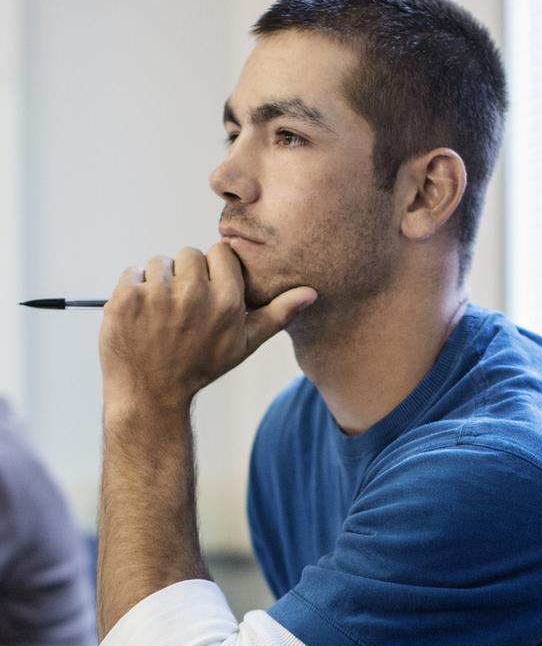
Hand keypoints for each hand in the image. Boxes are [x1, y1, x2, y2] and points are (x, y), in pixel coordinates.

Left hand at [99, 243, 315, 411]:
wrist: (151, 393)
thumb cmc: (201, 367)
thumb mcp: (244, 343)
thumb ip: (277, 314)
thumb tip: (310, 293)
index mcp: (227, 302)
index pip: (221, 253)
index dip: (214, 270)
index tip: (208, 292)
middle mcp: (194, 294)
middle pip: (189, 254)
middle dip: (185, 275)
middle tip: (182, 309)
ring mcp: (158, 295)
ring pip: (160, 262)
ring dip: (159, 282)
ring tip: (161, 315)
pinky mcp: (127, 297)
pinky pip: (132, 272)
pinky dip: (133, 290)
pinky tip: (141, 316)